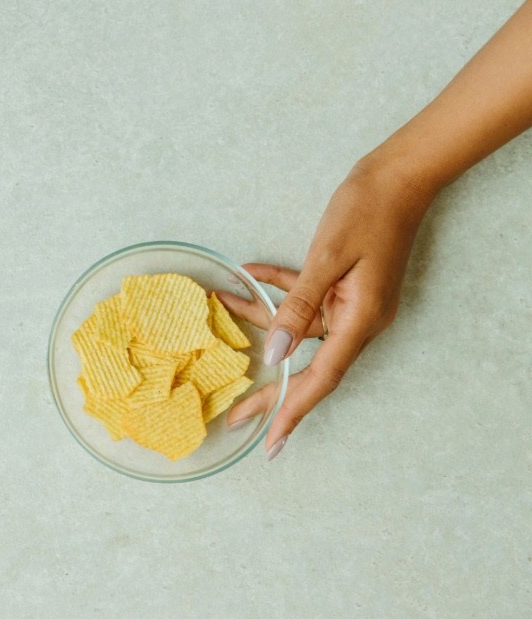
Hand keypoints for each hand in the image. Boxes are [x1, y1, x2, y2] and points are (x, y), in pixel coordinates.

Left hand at [215, 167, 431, 459]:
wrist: (399, 174)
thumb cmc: (366, 211)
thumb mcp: (326, 258)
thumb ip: (297, 306)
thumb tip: (274, 353)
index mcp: (360, 321)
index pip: (320, 379)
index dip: (292, 412)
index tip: (271, 443)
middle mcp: (359, 320)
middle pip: (307, 366)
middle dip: (269, 389)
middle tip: (235, 416)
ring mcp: (353, 304)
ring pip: (298, 326)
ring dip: (260, 316)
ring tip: (219, 305)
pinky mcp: (346, 285)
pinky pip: (306, 299)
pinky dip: (278, 289)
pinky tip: (247, 274)